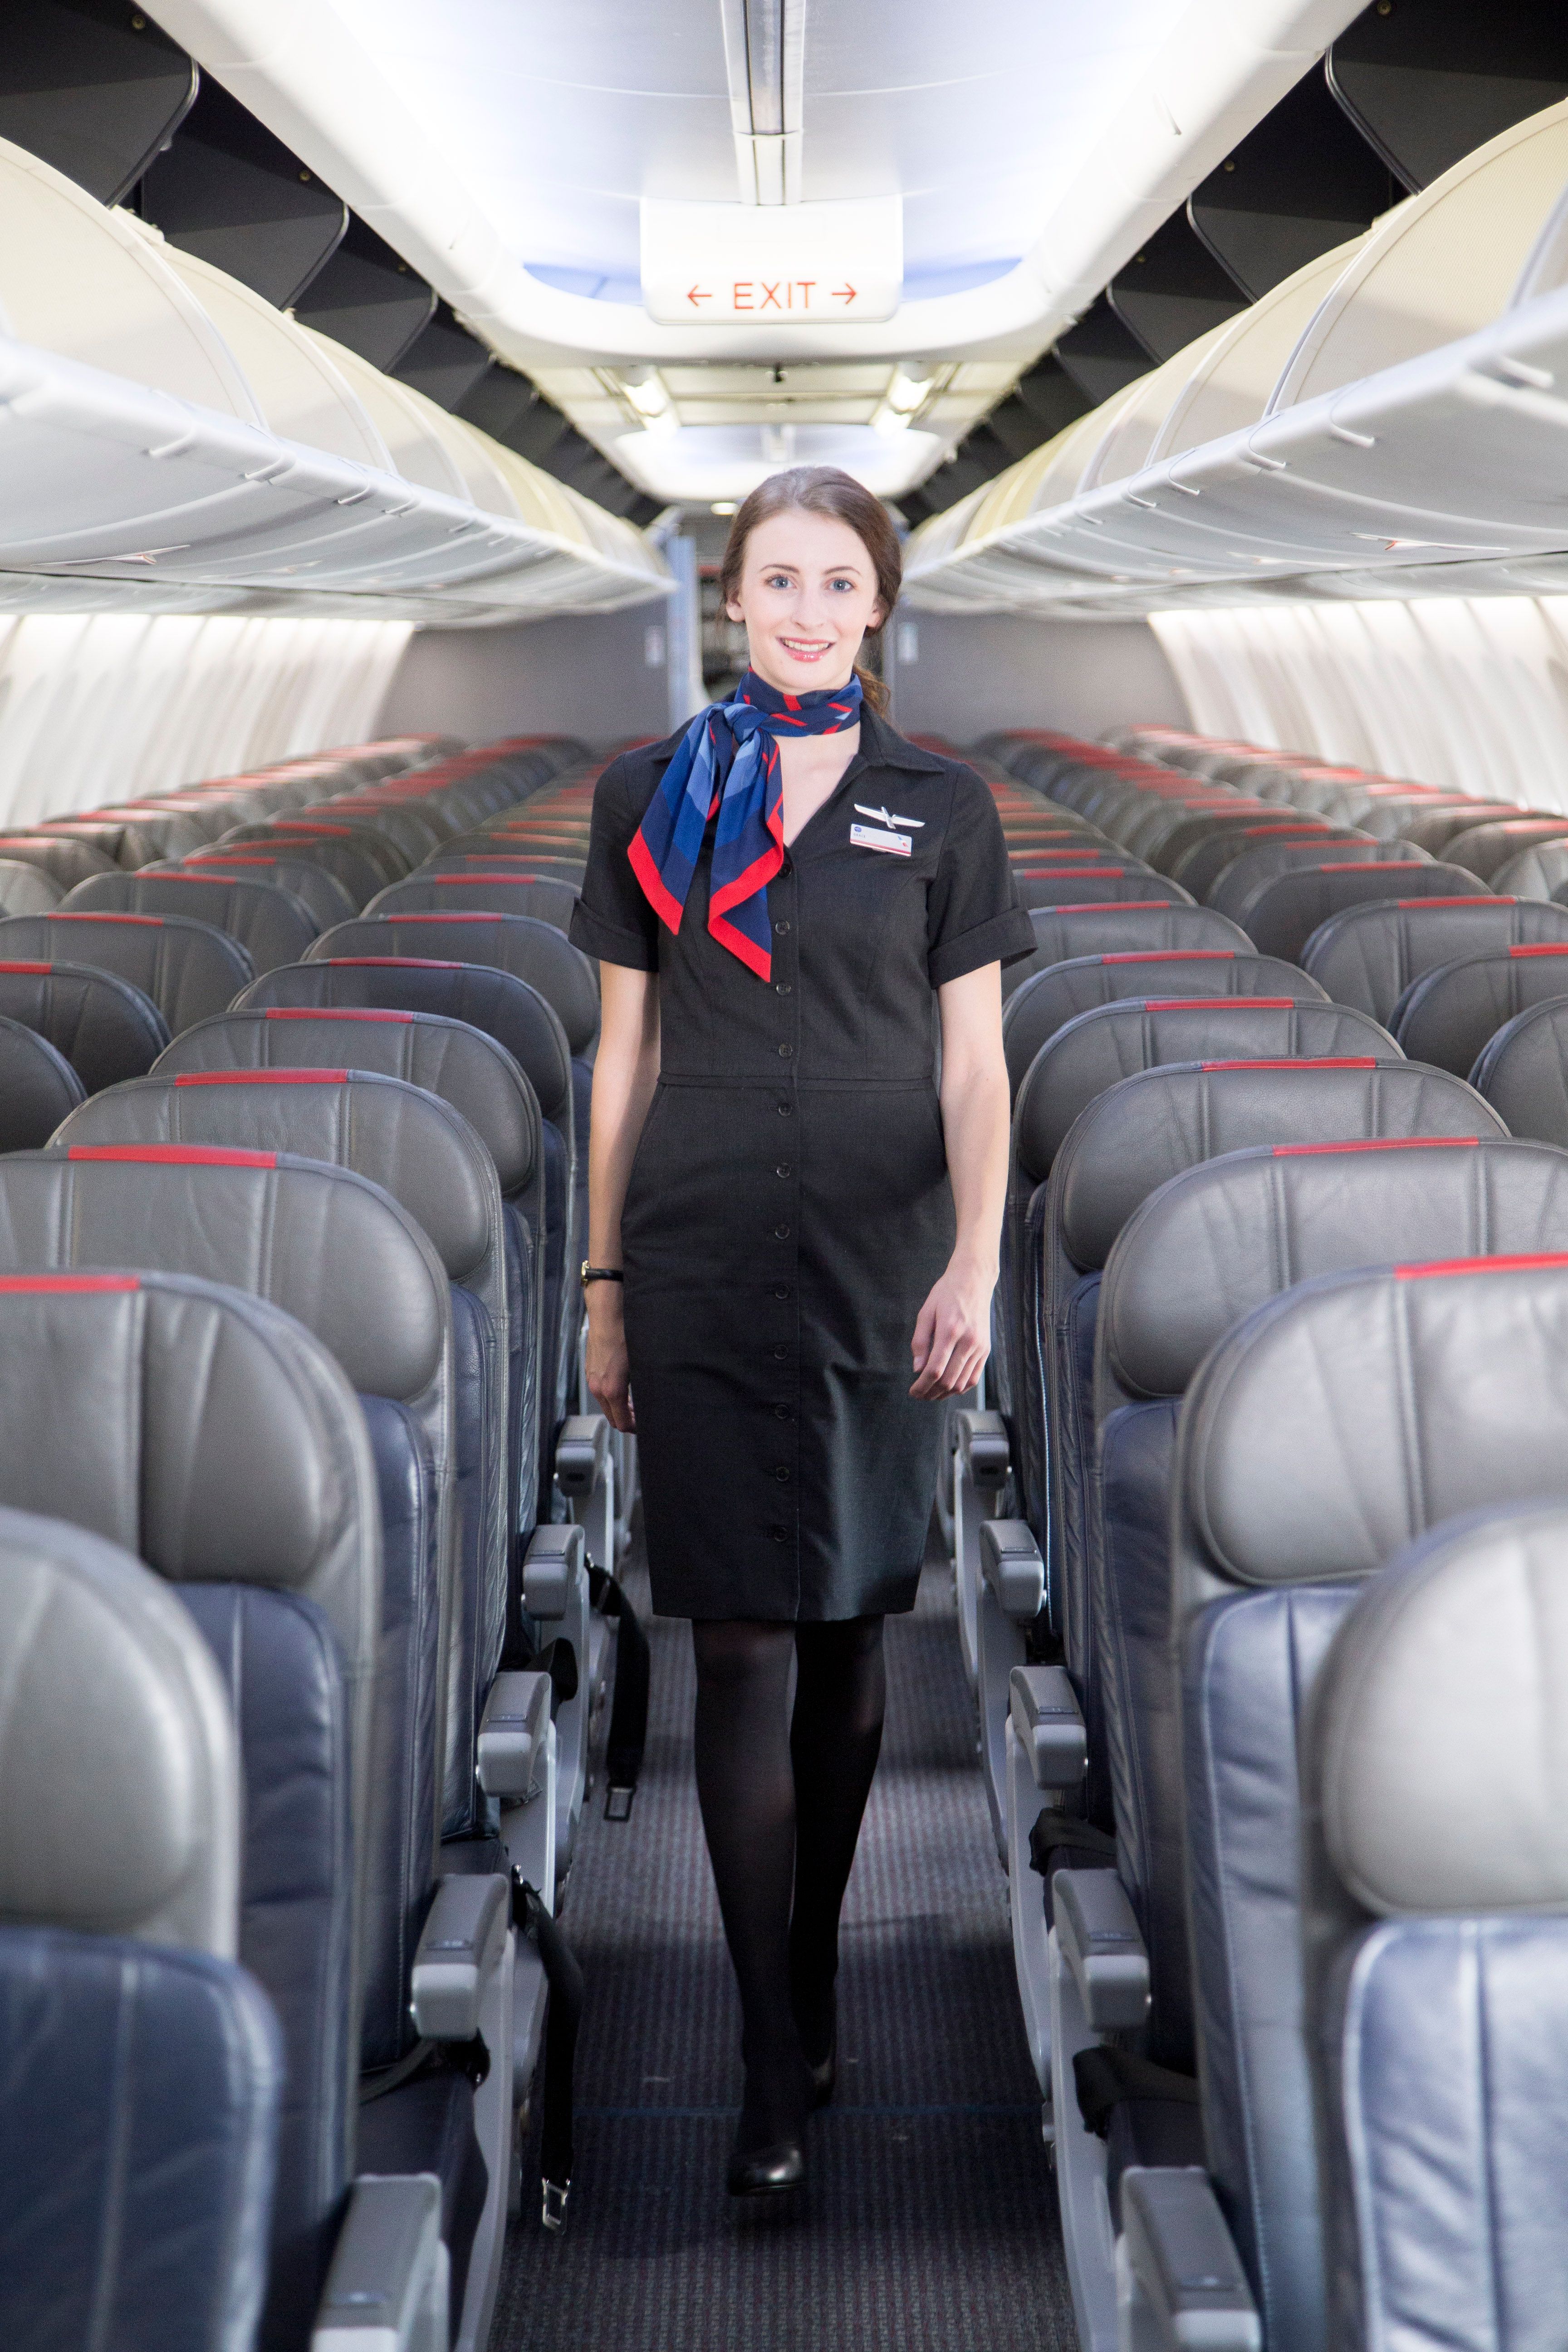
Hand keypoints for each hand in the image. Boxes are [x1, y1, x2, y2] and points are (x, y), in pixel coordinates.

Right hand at [585, 1287, 635, 1432]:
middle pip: (612, 1418)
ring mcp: (592, 1378)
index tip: (647, 1426)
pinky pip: (601, 1391)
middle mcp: (597, 1387)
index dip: (636, 1429)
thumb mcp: (642, 1364)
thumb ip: (645, 1387)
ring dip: (621, 1408)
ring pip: (606, 1405)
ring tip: (637, 1404)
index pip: (622, 1423)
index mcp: (611, 1390)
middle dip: (628, 1421)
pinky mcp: (591, 1369)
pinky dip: (613, 1397)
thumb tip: (655, 1401)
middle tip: (644, 1418)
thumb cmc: (626, 1334)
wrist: (608, 1313)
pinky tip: (626, 1387)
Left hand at [909, 1258, 992, 1399]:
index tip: (913, 1391)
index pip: (935, 1369)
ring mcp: (980, 1347)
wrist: (974, 1280)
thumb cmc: (946, 1293)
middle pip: (949, 1380)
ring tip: (931, 1394)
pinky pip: (974, 1377)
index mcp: (950, 1330)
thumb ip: (920, 1341)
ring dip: (945, 1394)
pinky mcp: (986, 1349)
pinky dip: (961, 1387)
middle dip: (931, 1392)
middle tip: (919, 1395)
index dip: (922, 1385)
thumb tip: (917, 1369)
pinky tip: (948, 1388)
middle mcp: (968, 1341)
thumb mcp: (926, 1312)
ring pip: (962, 1383)